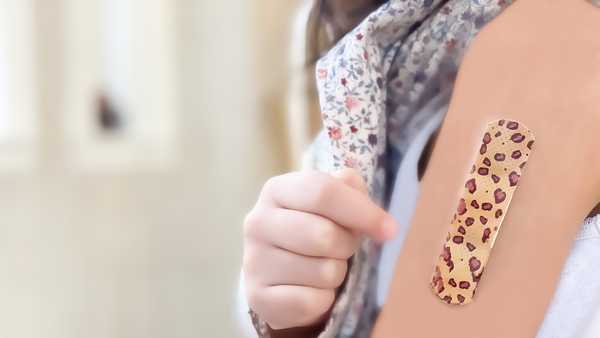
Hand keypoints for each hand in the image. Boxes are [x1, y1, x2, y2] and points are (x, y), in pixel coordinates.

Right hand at [242, 169, 396, 329]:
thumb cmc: (314, 225)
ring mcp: (254, 261)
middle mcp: (257, 222)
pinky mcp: (259, 297)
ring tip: (321, 265)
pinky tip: (309, 287)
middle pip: (324, 235)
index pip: (323, 191)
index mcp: (276, 190)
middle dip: (347, 245)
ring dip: (335, 272)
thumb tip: (374, 216)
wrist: (280, 269)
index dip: (362, 211)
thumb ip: (352, 192)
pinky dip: (323, 298)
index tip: (389, 229)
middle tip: (343, 246)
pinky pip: (312, 301)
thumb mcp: (333, 201)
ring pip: (323, 271)